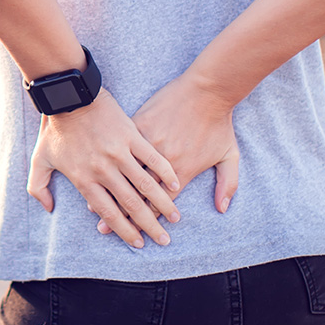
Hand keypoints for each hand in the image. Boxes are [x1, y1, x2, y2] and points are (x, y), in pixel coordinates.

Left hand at [27, 88, 181, 248]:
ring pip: (145, 184)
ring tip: (174, 217)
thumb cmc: (54, 128)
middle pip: (130, 205)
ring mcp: (119, 152)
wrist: (68, 95)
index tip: (138, 242)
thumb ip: (38, 187)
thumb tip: (48, 208)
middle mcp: (103, 170)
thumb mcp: (38, 159)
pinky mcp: (131, 134)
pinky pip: (152, 157)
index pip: (108, 213)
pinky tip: (175, 184)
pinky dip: (164, 172)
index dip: (124, 231)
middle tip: (163, 239)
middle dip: (149, 225)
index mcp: (84, 179)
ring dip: (162, 203)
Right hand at [96, 71, 238, 232]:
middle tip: (104, 231)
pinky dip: (108, 165)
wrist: (206, 89)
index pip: (161, 202)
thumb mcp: (230, 155)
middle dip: (122, 216)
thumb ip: (228, 184)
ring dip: (110, 194)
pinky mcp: (139, 125)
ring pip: (126, 174)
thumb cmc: (219, 122)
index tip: (134, 235)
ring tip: (94, 213)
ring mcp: (148, 142)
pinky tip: (96, 177)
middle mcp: (164, 161)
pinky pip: (121, 149)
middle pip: (139, 194)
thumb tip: (222, 209)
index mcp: (182, 170)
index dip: (146, 220)